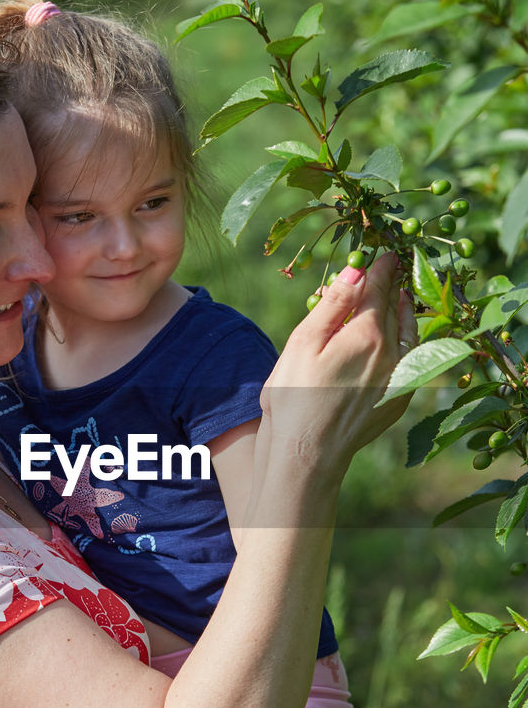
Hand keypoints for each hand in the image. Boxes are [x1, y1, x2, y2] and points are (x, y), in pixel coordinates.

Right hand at [260, 254, 416, 474]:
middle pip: (395, 307)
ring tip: (399, 298)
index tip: (382, 253)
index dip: (379, 266)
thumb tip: (358, 267)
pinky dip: (408, 341)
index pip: (378, 286)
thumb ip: (335, 303)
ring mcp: (399, 378)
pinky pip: (412, 359)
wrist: (308, 455)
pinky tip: (400, 339)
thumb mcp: (304, 342)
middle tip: (388, 268)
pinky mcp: (399, 399)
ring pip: (409, 332)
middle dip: (390, 285)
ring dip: (405, 311)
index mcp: (367, 333)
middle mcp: (391, 352)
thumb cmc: (293, 398)